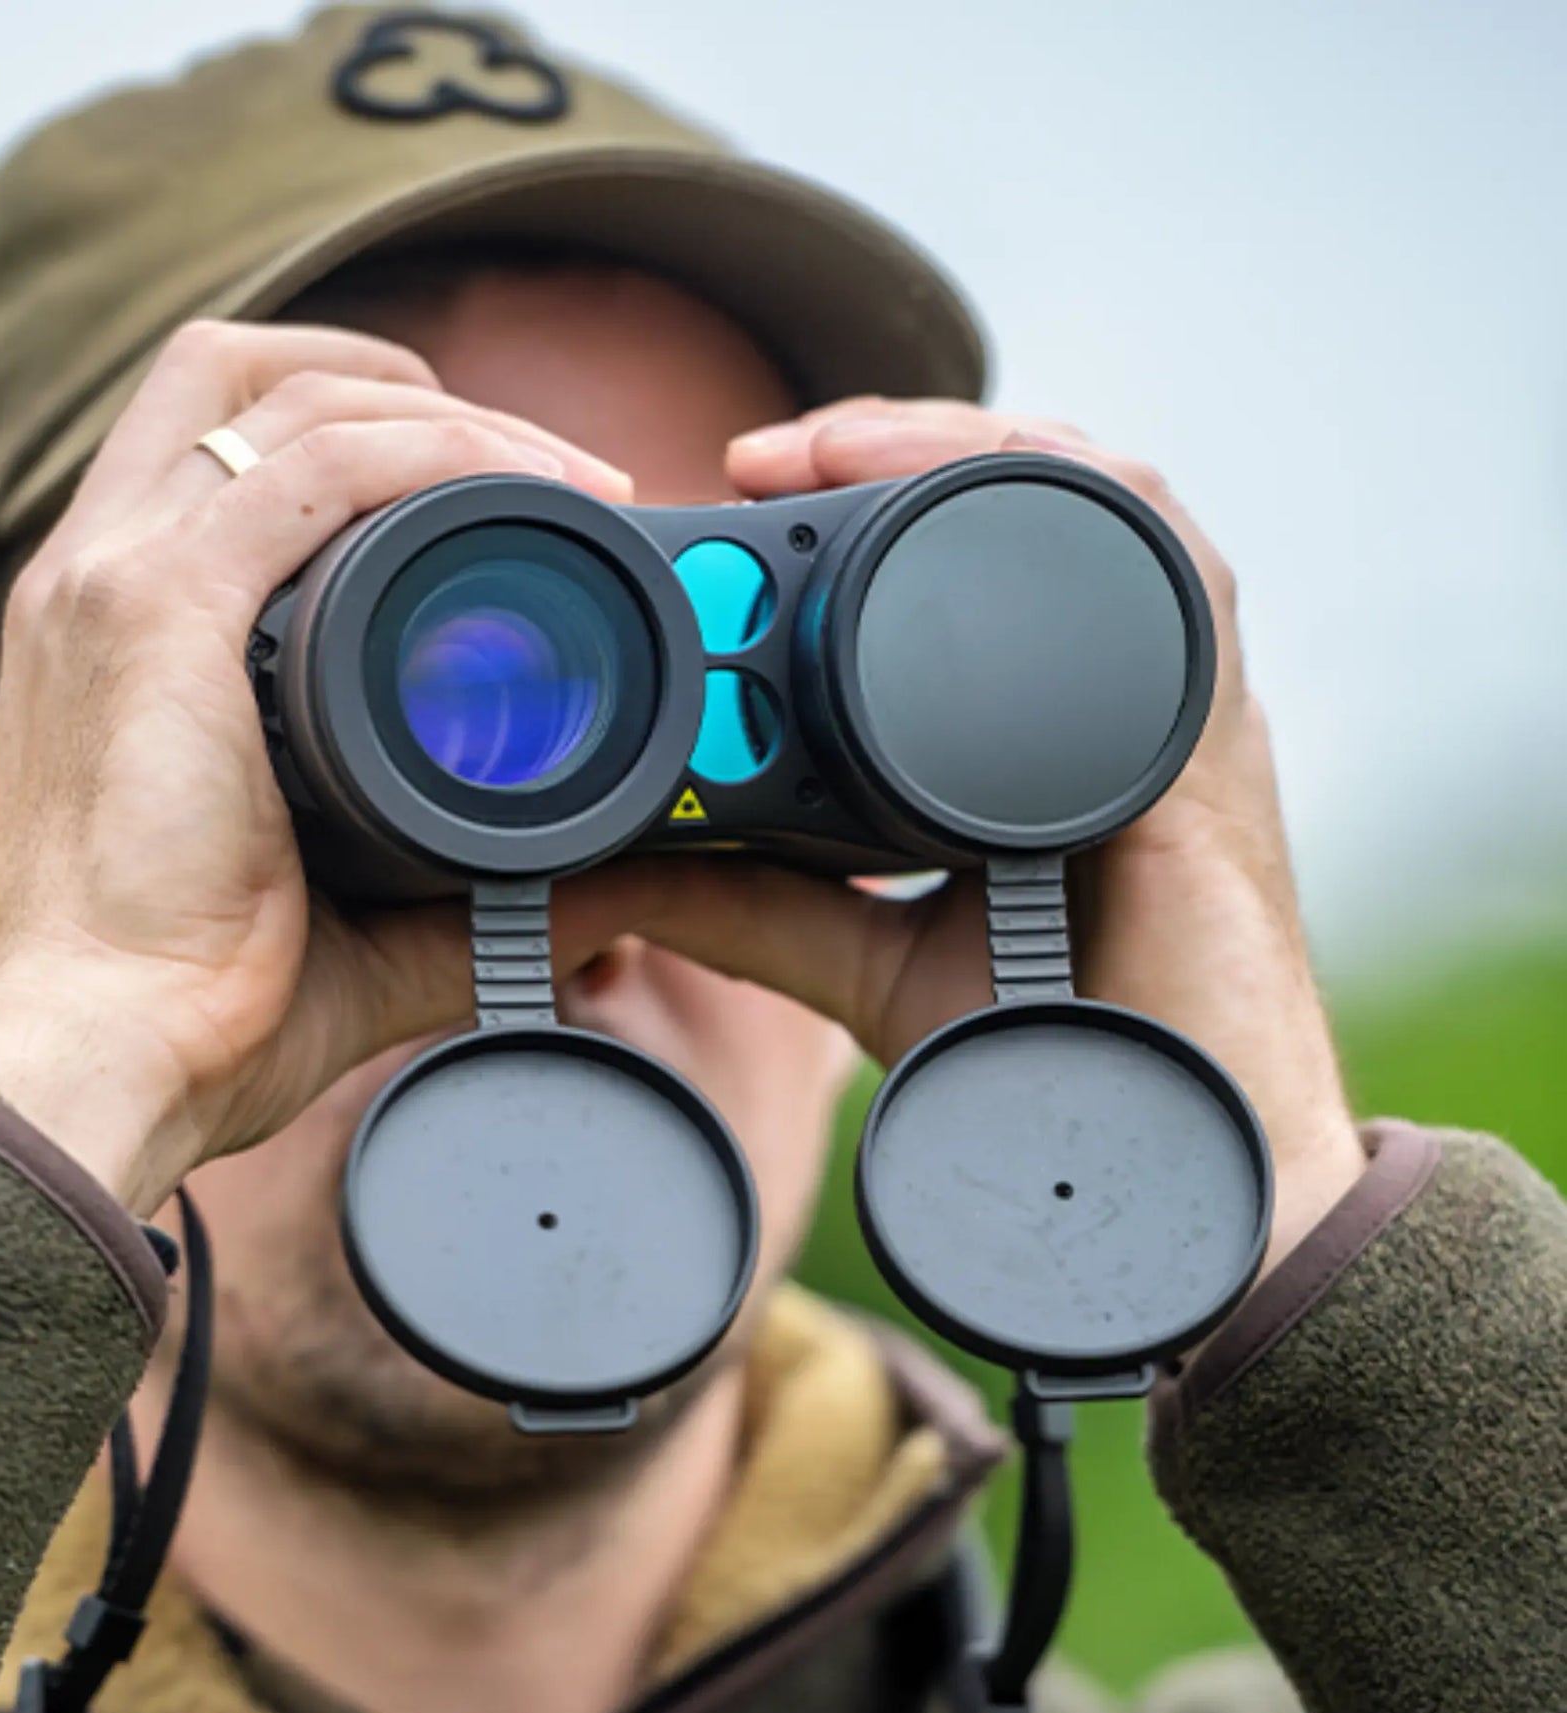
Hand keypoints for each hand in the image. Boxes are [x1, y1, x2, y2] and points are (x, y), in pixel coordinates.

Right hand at [0, 320, 636, 1216]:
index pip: (221, 450)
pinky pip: (318, 466)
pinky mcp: (157, 610)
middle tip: (531, 466)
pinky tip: (528, 485)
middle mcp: (97, 574)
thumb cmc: (191, 1011)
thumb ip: (478, 899)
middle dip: (391, 381)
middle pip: (235, 375)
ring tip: (567, 476)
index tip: (492, 498)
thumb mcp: (358, 925)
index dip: (354, 433)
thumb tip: (622, 896)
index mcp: (118, 629)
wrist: (96, 1064)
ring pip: (288, 395)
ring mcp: (115, 579)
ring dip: (445, 411)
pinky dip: (432, 451)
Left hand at [598, 399, 1366, 1278]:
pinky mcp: (1210, 738)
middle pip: (1020, 511)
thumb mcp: (864, 957)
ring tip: (837, 444)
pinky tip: (983, 464)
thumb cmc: (1050, 1063)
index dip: (859, 504)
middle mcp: (1108, 700)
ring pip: (1097, 502)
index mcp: (1033, 738)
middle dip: (893, 450)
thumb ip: (750, 906)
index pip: (956, 572)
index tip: (738, 495)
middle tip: (762, 459)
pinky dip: (1084, 491)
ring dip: (967, 443)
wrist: (1180, 1164)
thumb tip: (608, 872)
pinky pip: (1176, 563)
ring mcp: (1168, 708)